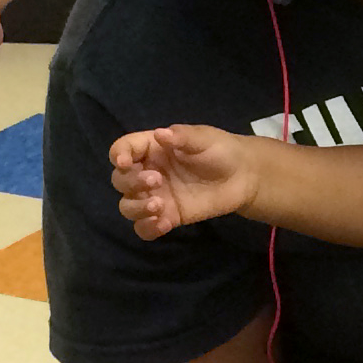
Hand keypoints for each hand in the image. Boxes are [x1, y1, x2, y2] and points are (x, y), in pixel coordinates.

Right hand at [111, 125, 257, 238]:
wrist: (243, 176)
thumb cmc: (220, 150)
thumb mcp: (203, 138)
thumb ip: (182, 137)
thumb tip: (160, 134)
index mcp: (151, 149)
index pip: (123, 149)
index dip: (118, 155)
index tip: (125, 162)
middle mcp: (147, 172)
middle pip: (120, 181)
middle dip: (131, 182)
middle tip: (157, 181)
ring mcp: (156, 197)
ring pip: (127, 207)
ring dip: (136, 208)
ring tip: (159, 205)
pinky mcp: (168, 217)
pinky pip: (145, 228)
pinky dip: (148, 228)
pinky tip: (163, 225)